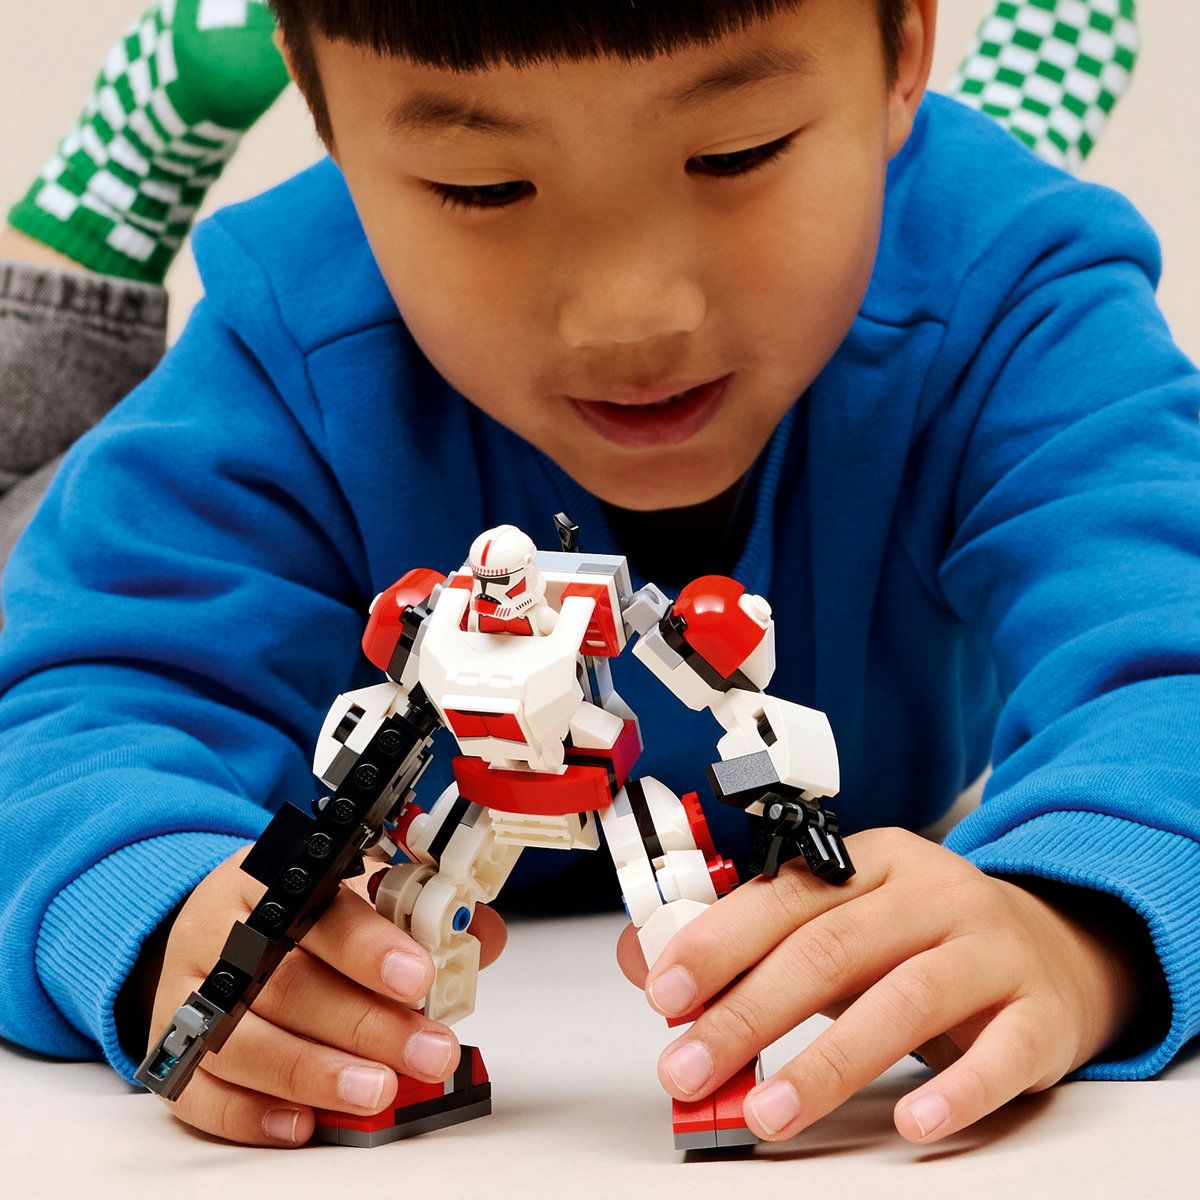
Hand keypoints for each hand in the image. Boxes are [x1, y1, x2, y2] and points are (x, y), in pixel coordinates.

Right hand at [146, 846, 505, 1145]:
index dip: (370, 947)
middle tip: (429, 1051)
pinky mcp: (171, 1053)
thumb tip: (480, 936)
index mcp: (271, 878)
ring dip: (318, 1073)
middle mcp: (221, 934)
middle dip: (368, 1024)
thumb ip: (419, 911)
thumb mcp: (354, 889)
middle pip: (290, 984)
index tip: (420, 978)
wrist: (212, 926)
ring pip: (246, 1042)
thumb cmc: (299, 913)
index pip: (321, 910)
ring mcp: (189, 996)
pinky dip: (251, 1116)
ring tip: (379, 1091)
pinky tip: (303, 1123)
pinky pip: (201, 1093)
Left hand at [616, 826, 1146, 1143]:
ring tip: (766, 1114)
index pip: (786, 896)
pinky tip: (911, 1125)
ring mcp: (992, 951)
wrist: (1057, 950)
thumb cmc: (923, 941)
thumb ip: (754, 943)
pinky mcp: (1041, 1014)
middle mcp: (933, 894)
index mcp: (875, 863)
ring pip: (904, 1000)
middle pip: (832, 948)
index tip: (664, 992)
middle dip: (749, 1013)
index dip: (719, 943)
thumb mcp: (843, 925)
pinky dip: (956, 1091)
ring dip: (827, 1064)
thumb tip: (648, 968)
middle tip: (689, 1068)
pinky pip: (1000, 1055)